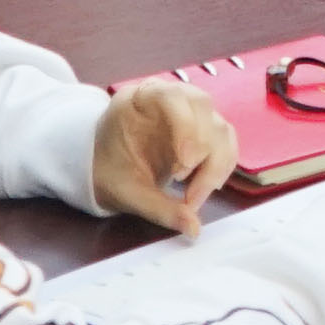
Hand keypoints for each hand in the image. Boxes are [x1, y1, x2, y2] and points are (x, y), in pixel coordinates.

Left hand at [90, 82, 240, 237]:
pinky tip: (204, 187)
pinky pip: (224, 145)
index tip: (185, 162)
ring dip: (216, 165)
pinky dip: (221, 168)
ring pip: (220, 129)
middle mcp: (172, 99)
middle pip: (205, 111)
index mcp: (142, 98)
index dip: (186, 125)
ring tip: (194, 196)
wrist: (100, 167)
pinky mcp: (204, 131)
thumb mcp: (126, 192)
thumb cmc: (108, 169)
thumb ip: (159, 208)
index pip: (173, 96)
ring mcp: (192, 114)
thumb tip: (193, 228)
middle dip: (205, 153)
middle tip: (190, 195)